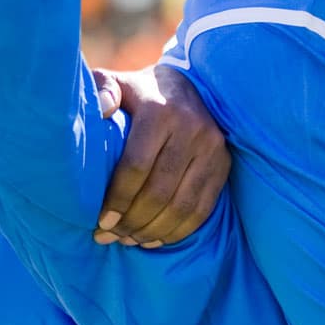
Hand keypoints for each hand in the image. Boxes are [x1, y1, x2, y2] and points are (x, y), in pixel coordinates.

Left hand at [93, 65, 229, 247]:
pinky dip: (178, 231)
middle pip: (159, 191)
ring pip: (182, 205)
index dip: (118, 198)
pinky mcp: (223, 164)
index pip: (137, 165)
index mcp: (160, 110)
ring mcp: (212, 148)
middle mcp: (191, 128)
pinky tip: (155, 239)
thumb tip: (101, 111)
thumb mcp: (117, 84)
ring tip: (130, 240)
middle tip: (111, 236)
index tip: (101, 221)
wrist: (187, 86)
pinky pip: (202, 209)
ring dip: (153, 230)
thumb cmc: (141, 93)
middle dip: (132, 221)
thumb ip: (101, 91)